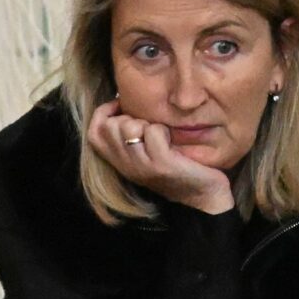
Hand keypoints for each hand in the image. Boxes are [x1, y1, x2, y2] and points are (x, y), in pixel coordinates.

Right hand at [85, 100, 233, 214]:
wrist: (204, 197)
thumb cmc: (178, 167)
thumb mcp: (147, 153)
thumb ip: (131, 135)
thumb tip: (123, 101)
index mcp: (119, 163)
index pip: (94, 133)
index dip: (104, 113)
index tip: (121, 108)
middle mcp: (126, 166)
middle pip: (110, 127)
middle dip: (128, 117)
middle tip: (146, 125)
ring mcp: (143, 167)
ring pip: (129, 126)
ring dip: (146, 122)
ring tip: (159, 134)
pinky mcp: (162, 165)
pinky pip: (154, 131)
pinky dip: (163, 129)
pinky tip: (171, 139)